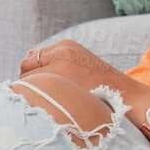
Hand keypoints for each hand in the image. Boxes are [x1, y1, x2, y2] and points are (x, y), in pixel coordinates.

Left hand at [19, 38, 133, 96]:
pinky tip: (54, 104)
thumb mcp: (78, 64)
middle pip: (26, 68)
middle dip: (31, 82)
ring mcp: (60, 64)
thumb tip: (28, 54)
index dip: (36, 76)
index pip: (33, 59)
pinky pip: (33, 90)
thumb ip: (54, 59)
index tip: (48, 88)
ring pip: (27, 80)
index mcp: (66, 45)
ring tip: (54, 101)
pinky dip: (38, 98)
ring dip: (34, 92)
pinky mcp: (60, 80)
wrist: (124, 96)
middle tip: (49, 96)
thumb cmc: (100, 86)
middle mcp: (61, 50)